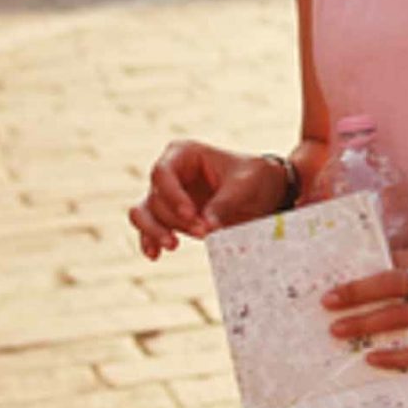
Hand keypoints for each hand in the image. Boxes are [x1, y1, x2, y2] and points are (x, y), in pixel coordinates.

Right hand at [128, 140, 282, 258]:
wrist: (263, 192)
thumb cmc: (254, 178)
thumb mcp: (246, 185)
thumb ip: (225, 203)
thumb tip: (207, 227)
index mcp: (183, 153)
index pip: (163, 173)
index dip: (172, 195)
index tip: (191, 215)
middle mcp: (169, 172)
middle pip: (155, 198)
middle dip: (176, 220)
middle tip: (203, 233)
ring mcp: (166, 195)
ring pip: (144, 213)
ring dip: (156, 231)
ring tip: (174, 245)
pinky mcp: (168, 216)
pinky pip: (147, 228)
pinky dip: (149, 241)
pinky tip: (155, 255)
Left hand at [322, 243, 407, 369]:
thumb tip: (371, 268)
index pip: (391, 267)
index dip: (361, 279)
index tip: (334, 288)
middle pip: (390, 290)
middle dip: (355, 298)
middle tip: (327, 305)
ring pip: (398, 320)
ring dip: (365, 325)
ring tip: (339, 330)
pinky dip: (393, 356)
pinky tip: (372, 357)